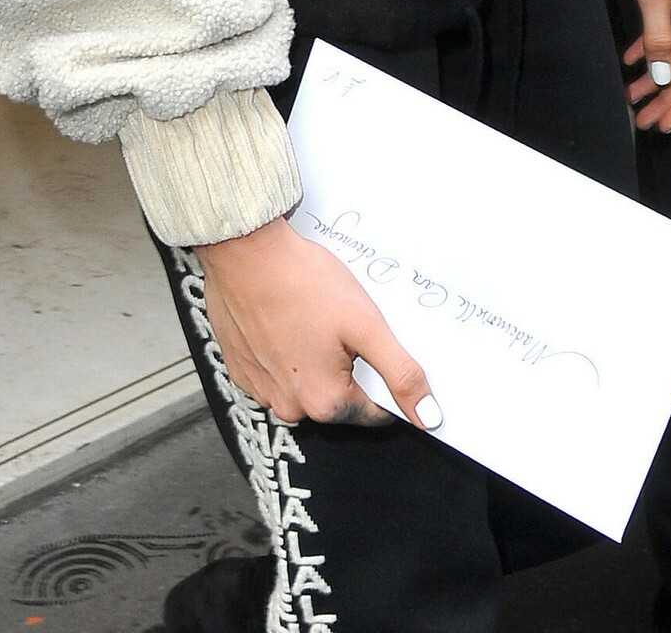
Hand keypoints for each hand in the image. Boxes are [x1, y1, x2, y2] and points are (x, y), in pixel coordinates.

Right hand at [195, 215, 440, 429]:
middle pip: (337, 399)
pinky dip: (284, 353)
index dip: (383, 381)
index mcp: (324, 402)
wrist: (244, 252)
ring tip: (312, 318)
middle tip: (342, 324)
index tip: (374, 347)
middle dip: (347, 367)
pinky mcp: (240, 369)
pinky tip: (286, 320)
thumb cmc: (304, 282)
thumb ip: (401, 374)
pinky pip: (274, 372)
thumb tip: (430, 418)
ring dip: (313, 361)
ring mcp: (260, 389)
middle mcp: (289, 407)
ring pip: (304, 385)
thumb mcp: (366, 324)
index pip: (373, 412)